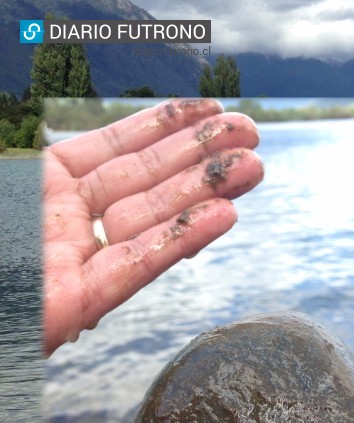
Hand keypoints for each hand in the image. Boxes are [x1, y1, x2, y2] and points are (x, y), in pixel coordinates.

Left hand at [43, 98, 263, 355]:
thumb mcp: (3, 185)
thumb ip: (36, 168)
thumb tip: (85, 136)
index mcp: (36, 190)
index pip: (112, 149)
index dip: (164, 126)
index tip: (209, 109)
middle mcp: (60, 222)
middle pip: (144, 181)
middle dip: (201, 156)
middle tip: (251, 134)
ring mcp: (72, 263)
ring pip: (150, 219)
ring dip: (207, 192)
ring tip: (253, 167)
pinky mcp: (75, 305)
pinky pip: (135, 267)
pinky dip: (181, 242)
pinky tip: (223, 218)